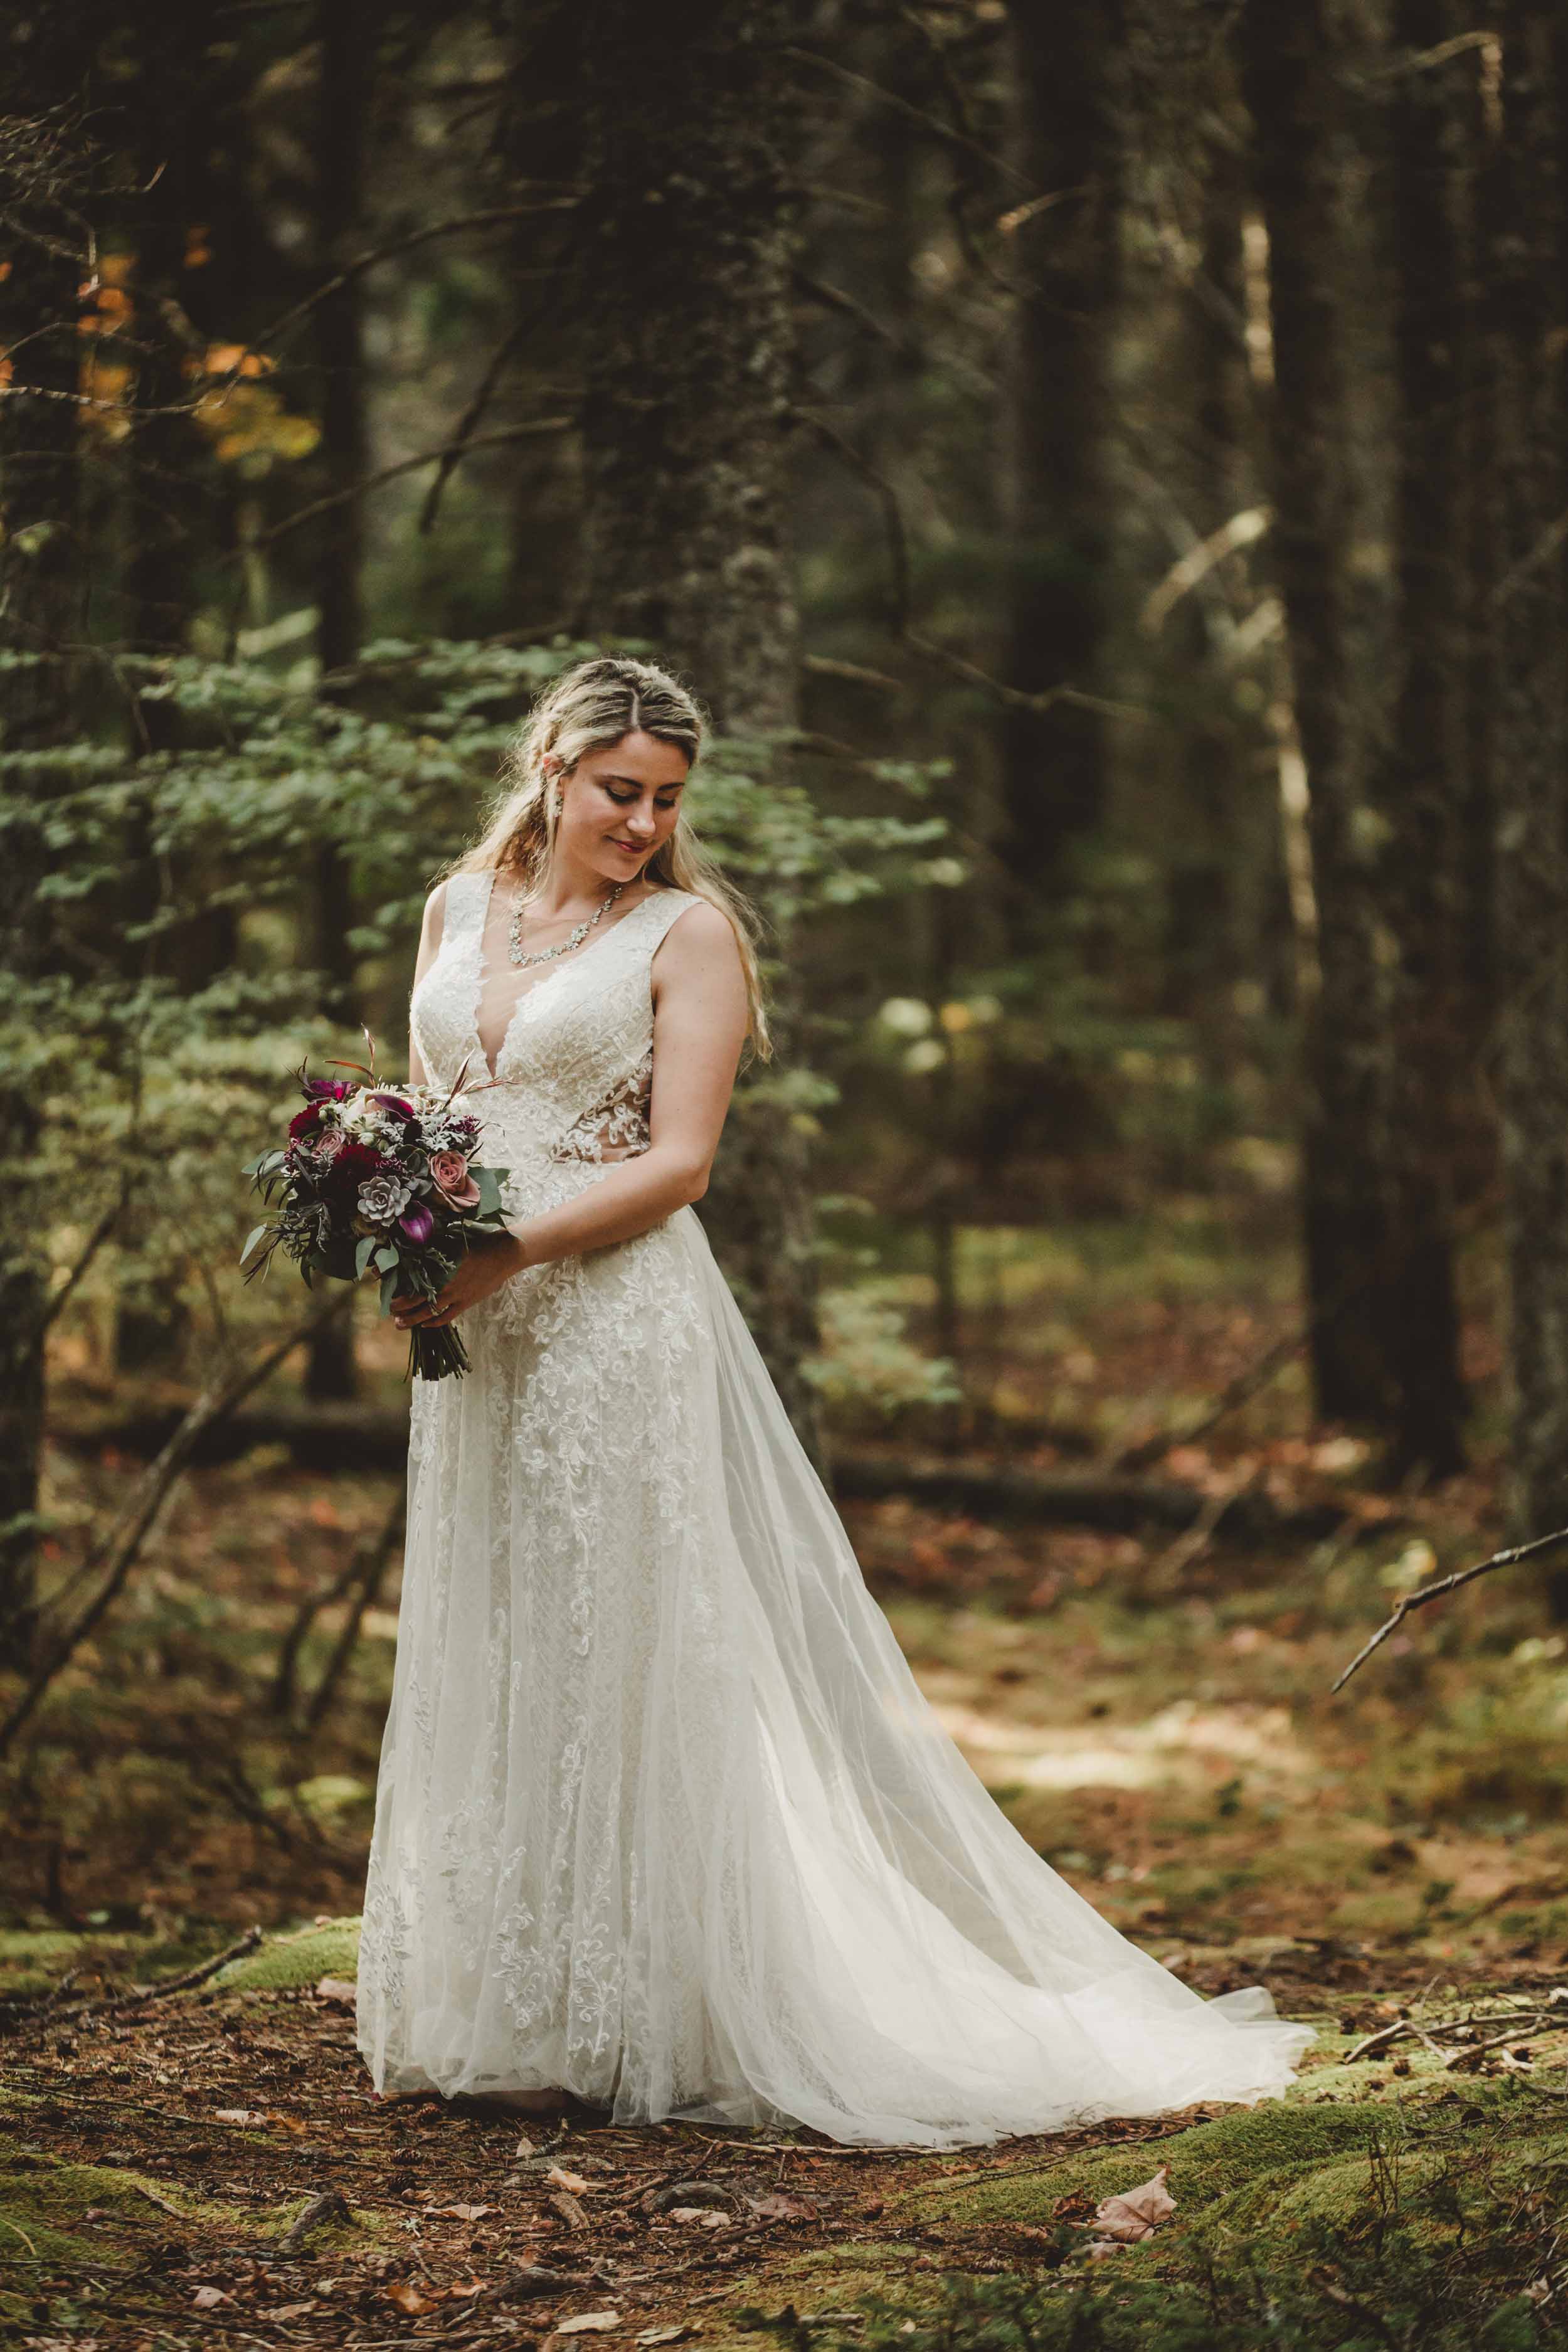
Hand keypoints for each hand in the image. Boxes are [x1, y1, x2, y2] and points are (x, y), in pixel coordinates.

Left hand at [391, 1233, 526, 1330]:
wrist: (504, 1253)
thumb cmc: (479, 1241)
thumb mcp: (452, 1239)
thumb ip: (433, 1246)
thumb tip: (412, 1246)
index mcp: (440, 1266)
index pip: (409, 1277)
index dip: (393, 1279)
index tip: (379, 1278)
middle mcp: (445, 1283)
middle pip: (416, 1300)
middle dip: (399, 1306)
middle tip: (389, 1310)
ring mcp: (456, 1295)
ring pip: (429, 1312)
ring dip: (412, 1319)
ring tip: (399, 1323)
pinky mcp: (467, 1302)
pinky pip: (447, 1317)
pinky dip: (434, 1322)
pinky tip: (425, 1324)